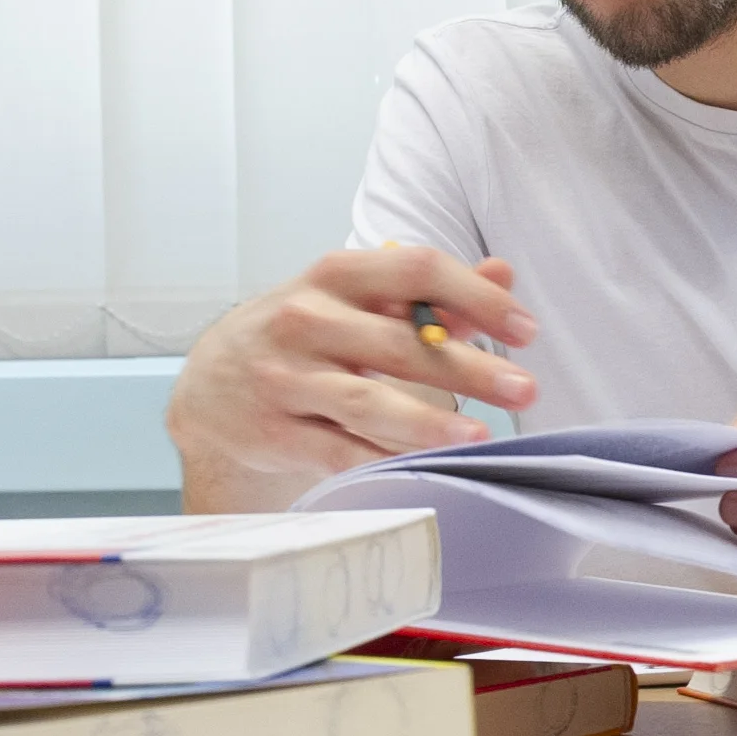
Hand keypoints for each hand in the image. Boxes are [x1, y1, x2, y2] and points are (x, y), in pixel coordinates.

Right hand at [166, 245, 538, 510]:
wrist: (211, 387)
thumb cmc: (304, 336)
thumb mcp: (355, 299)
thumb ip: (428, 290)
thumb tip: (505, 274)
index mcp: (335, 276)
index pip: (415, 270)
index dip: (475, 297)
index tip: (525, 330)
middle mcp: (306, 321)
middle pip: (399, 344)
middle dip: (470, 368)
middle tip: (525, 390)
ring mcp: (287, 379)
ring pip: (367, 402)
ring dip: (428, 422)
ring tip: (479, 435)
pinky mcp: (276, 432)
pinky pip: (340, 450)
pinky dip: (384, 459)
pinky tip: (428, 465)